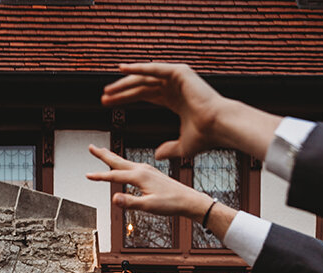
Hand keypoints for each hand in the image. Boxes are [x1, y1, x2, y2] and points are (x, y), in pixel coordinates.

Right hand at [87, 144, 209, 217]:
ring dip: (111, 157)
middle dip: (103, 154)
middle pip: (117, 160)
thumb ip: (130, 202)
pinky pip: (131, 165)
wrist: (187, 200)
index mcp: (139, 176)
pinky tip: (123, 166)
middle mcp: (142, 169)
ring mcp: (147, 170)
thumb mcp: (148, 206)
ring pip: (124, 161)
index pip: (114, 175)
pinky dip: (122, 163)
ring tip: (102, 153)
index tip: (87, 175)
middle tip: (90, 147)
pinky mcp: (151, 173)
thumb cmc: (170, 204)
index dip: (99, 176)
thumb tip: (114, 198)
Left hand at [100, 62, 280, 160]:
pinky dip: (138, 68)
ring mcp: (176, 77)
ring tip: (107, 90)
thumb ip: (168, 149)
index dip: (126, 99)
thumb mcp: (182, 146)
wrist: (219, 127)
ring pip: (144, 78)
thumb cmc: (205, 137)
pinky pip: (154, 68)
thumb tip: (157, 155)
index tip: (109, 104)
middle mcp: (173, 86)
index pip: (144, 95)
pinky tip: (121, 69)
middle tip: (103, 97)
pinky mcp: (179, 71)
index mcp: (173, 99)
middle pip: (141, 86)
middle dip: (121, 92)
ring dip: (124, 83)